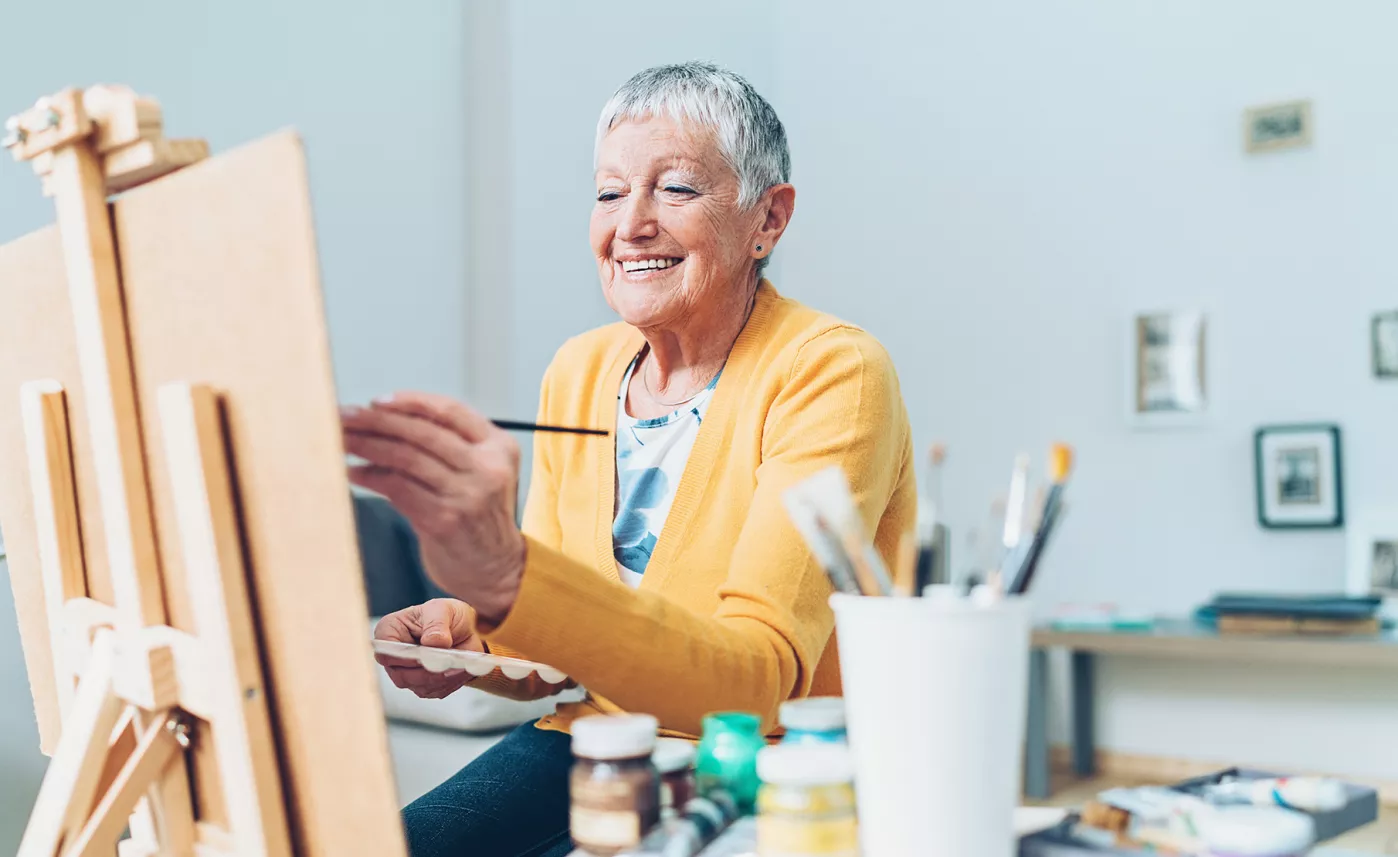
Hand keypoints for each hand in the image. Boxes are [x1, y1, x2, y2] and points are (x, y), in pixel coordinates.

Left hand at [341, 392, 525, 623]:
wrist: (495, 569)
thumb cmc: (476, 516)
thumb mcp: (478, 473)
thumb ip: (446, 446)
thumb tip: (380, 419)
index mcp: (499, 446)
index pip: (450, 411)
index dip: (410, 402)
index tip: (375, 402)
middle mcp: (488, 467)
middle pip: (423, 431)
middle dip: (377, 421)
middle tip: (343, 416)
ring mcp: (467, 494)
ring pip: (406, 457)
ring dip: (367, 446)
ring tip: (341, 441)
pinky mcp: (445, 519)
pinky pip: (398, 488)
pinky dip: (371, 477)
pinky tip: (353, 473)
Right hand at [374, 599, 483, 698]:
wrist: (465, 628)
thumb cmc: (447, 615)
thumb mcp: (443, 610)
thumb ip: (436, 624)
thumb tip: (432, 641)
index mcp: (390, 631)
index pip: (384, 652)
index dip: (403, 658)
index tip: (423, 656)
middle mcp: (394, 656)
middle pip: (401, 675)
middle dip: (428, 672)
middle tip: (448, 664)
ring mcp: (407, 673)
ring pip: (420, 686)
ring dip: (442, 678)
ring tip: (460, 665)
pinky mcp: (424, 685)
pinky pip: (435, 691)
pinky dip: (451, 682)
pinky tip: (462, 670)